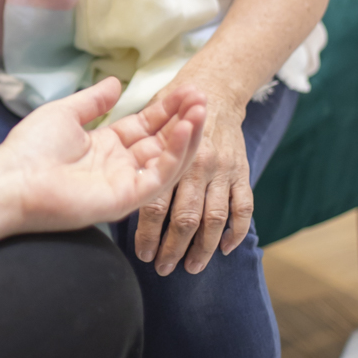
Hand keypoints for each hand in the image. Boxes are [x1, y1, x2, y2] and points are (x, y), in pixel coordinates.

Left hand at [0, 77, 205, 231]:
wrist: (11, 180)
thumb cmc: (30, 149)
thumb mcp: (65, 113)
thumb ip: (94, 101)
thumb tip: (116, 82)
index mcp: (105, 147)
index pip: (146, 126)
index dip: (167, 109)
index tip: (187, 89)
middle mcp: (119, 166)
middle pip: (161, 141)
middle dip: (183, 119)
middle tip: (203, 95)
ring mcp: (125, 183)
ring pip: (167, 159)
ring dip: (187, 134)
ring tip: (202, 108)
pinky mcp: (127, 199)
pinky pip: (160, 176)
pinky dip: (176, 153)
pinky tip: (186, 128)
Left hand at [134, 86, 250, 275]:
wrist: (212, 89)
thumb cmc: (170, 109)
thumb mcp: (144, 121)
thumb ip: (129, 149)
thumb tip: (113, 184)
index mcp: (169, 155)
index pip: (156, 204)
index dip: (148, 233)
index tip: (142, 255)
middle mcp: (197, 165)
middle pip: (185, 217)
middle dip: (174, 247)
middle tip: (163, 269)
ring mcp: (222, 170)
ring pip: (214, 218)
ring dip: (204, 247)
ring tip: (193, 267)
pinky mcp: (241, 172)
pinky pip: (244, 207)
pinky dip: (238, 230)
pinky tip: (227, 248)